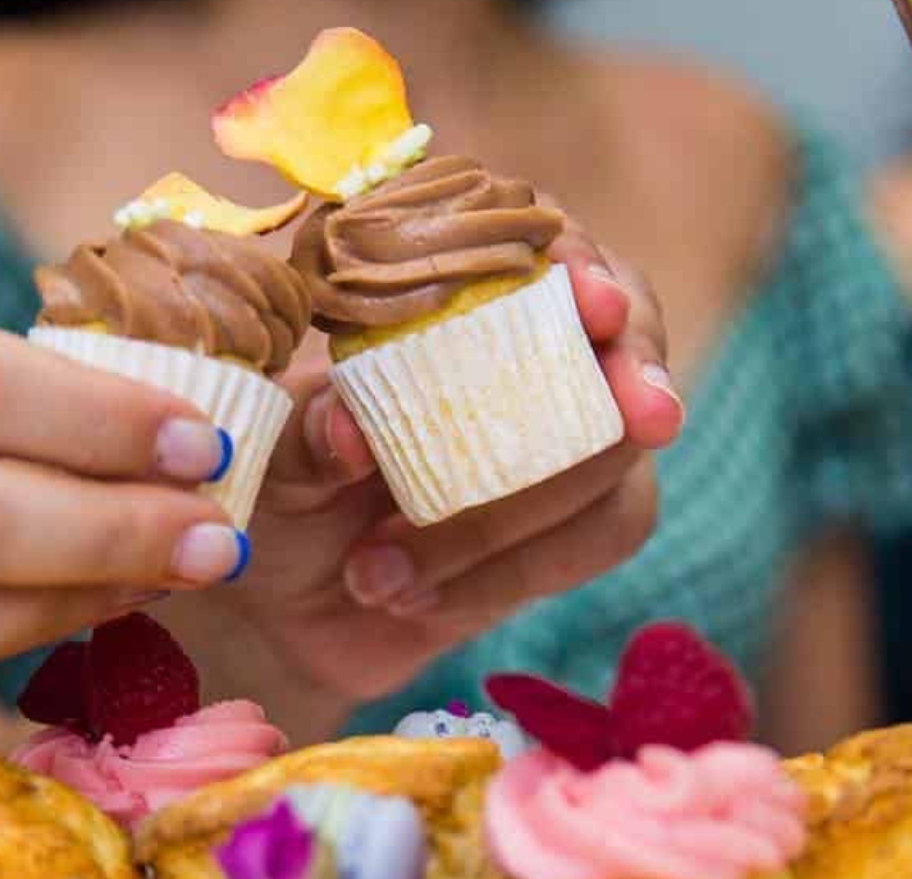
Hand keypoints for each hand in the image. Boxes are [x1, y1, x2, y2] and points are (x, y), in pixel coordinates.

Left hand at [166, 223, 678, 738]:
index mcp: (444, 289)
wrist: (284, 611)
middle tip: (645, 413)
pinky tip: (420, 599)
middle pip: (627, 327)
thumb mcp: (266, 459)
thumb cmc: (276, 497)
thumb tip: (352, 435)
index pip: (537, 235)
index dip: (575, 258)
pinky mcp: (580, 522)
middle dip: (637, 367)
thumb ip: (304, 438)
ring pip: (616, 451)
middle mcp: (523, 345)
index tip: (587, 297)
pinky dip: (511, 572)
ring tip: (375, 571)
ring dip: (508, 519)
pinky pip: (604, 532)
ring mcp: (565, 434)